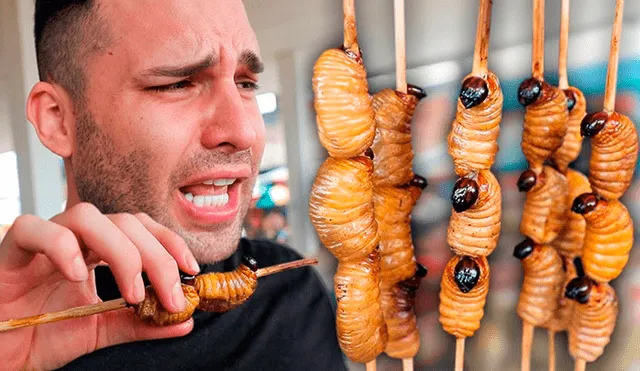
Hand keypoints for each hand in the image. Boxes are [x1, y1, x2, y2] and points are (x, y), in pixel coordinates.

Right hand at [0, 203, 199, 369]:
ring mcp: (43, 241)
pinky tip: (78, 277)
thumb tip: (186, 321)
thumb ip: (140, 324)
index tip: (191, 269)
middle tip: (169, 295)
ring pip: (86, 216)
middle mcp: (74, 239)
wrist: (2, 355)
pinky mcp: (9, 251)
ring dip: (120, 251)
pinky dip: (60, 246)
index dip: (169, 242)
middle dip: (155, 256)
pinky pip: (32, 228)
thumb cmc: (42, 336)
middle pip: (123, 221)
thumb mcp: (101, 331)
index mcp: (97, 251)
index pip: (141, 228)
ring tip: (131, 292)